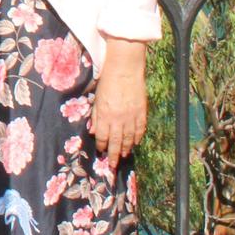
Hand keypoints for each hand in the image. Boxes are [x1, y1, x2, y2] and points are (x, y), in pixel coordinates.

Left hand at [90, 39, 147, 164]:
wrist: (125, 70)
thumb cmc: (107, 82)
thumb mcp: (96, 99)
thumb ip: (95, 116)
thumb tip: (93, 132)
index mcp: (104, 115)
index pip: (102, 137)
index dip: (102, 146)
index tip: (101, 152)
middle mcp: (117, 119)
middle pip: (115, 142)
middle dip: (113, 155)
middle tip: (113, 165)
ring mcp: (131, 117)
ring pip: (129, 138)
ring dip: (126, 148)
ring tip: (123, 155)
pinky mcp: (141, 112)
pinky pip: (140, 129)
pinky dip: (137, 138)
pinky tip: (135, 143)